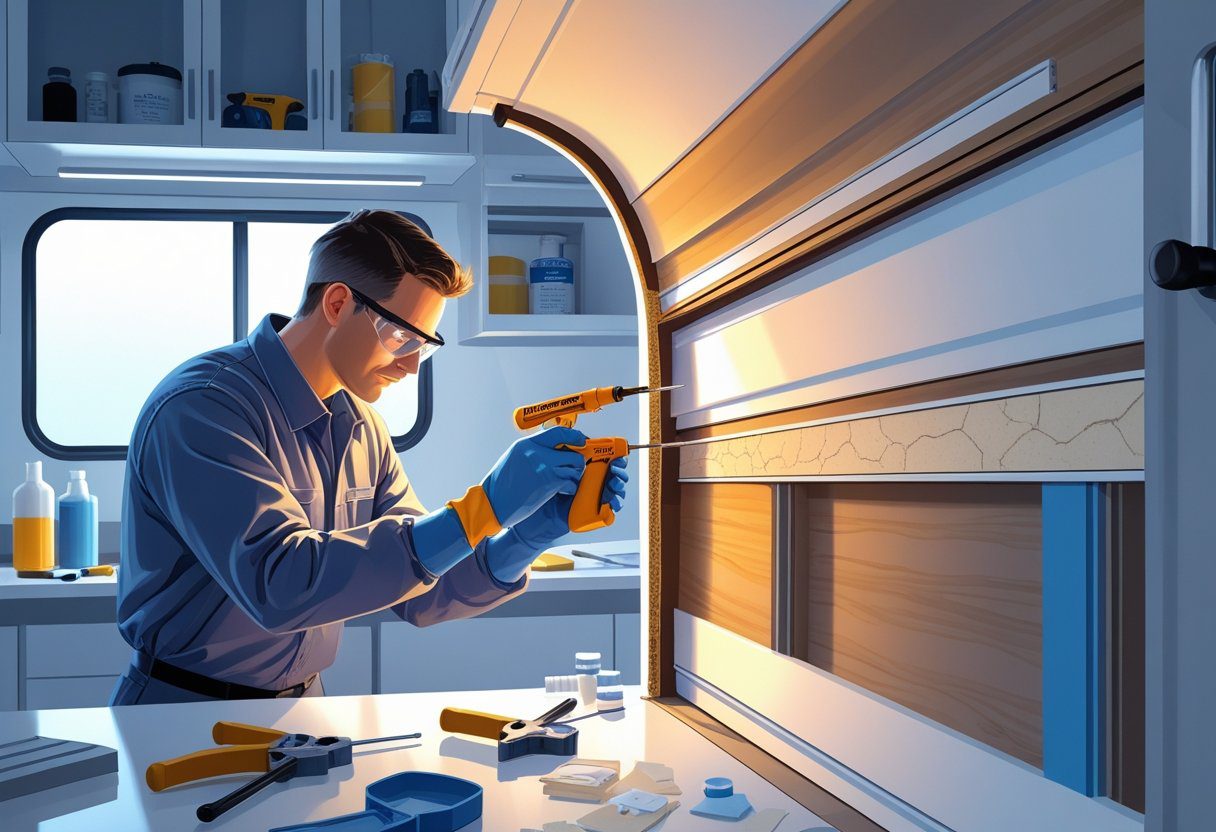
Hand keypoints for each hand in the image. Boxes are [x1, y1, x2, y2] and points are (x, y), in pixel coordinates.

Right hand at [481, 426, 587, 527]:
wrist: (493, 504)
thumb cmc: (500, 486)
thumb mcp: (514, 458)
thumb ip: (533, 451)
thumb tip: (553, 450)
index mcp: (526, 444)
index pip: (557, 433)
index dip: (573, 436)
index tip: (581, 440)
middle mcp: (537, 452)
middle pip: (572, 450)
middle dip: (577, 459)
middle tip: (575, 467)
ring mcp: (544, 467)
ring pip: (575, 466)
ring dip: (575, 475)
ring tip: (568, 480)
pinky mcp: (549, 483)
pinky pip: (571, 482)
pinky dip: (570, 488)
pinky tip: (563, 491)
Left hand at [514, 456, 628, 549]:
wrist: (537, 513)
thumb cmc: (544, 489)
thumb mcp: (552, 465)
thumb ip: (565, 449)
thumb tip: (580, 438)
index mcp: (587, 469)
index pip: (607, 461)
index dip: (616, 458)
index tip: (616, 457)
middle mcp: (593, 483)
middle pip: (615, 475)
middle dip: (620, 472)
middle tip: (615, 471)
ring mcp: (594, 498)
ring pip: (615, 491)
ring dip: (619, 487)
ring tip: (613, 485)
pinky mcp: (593, 513)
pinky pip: (609, 510)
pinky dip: (614, 506)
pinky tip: (612, 503)